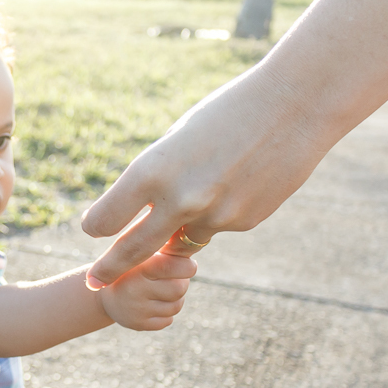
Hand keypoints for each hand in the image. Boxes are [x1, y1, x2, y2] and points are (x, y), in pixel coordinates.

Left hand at [81, 64, 327, 287]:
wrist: (294, 107)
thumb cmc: (227, 112)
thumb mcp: (177, 139)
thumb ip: (157, 177)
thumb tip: (144, 211)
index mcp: (152, 171)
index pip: (106, 219)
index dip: (96, 225)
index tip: (92, 229)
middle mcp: (180, 201)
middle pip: (132, 250)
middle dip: (109, 269)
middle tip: (93, 281)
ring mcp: (215, 217)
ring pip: (182, 239)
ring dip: (178, 230)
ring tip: (202, 187)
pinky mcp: (245, 222)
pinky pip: (218, 225)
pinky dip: (219, 211)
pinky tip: (239, 178)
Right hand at [98, 251, 196, 330]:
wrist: (104, 295)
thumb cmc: (132, 269)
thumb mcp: (141, 256)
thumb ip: (164, 253)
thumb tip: (191, 246)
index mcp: (136, 267)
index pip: (170, 266)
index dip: (186, 266)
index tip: (189, 265)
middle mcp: (134, 289)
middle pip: (179, 289)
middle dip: (181, 282)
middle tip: (175, 278)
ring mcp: (136, 310)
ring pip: (176, 305)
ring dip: (175, 298)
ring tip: (163, 290)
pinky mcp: (138, 325)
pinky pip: (168, 320)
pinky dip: (166, 312)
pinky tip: (154, 304)